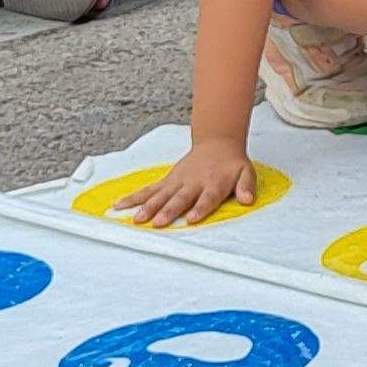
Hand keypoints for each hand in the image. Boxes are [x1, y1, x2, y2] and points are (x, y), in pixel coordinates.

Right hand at [121, 139, 256, 227]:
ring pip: (160, 195)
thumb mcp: (246, 173)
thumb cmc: (232, 164)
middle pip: (179, 199)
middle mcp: (192, 183)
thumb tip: (248, 199)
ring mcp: (177, 182)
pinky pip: (148, 190)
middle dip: (168, 211)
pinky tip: (118, 206)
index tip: (190, 220)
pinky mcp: (167, 181)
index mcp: (213, 184)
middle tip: (158, 223)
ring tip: (136, 220)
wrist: (217, 143)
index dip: (199, 209)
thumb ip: (247, 186)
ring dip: (147, 207)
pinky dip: (133, 198)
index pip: (206, 199)